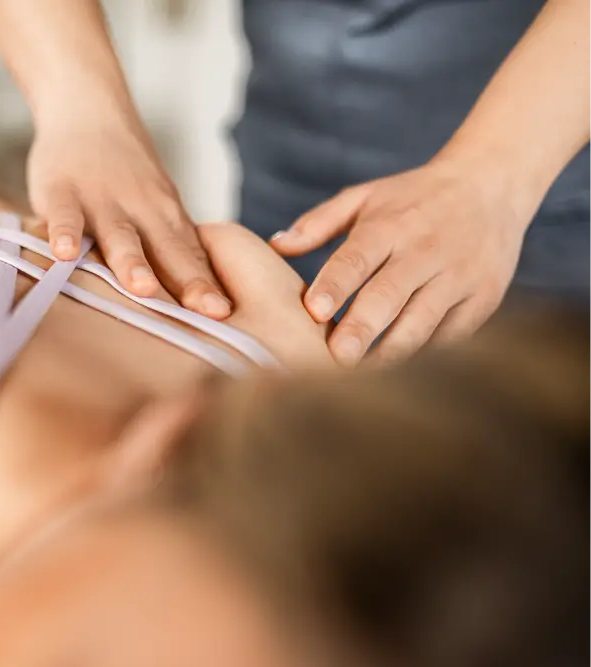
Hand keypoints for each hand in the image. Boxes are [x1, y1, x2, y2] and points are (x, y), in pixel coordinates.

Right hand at [26, 117, 231, 318]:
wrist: (88, 109)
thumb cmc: (126, 173)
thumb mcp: (157, 207)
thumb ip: (171, 250)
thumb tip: (198, 307)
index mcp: (167, 219)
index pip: (191, 258)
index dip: (207, 287)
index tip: (224, 316)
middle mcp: (141, 210)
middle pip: (167, 251)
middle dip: (187, 282)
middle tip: (206, 313)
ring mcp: (101, 200)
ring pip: (119, 235)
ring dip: (131, 262)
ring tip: (141, 289)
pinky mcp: (61, 190)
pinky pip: (63, 215)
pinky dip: (62, 233)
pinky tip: (63, 256)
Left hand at [270, 159, 531, 363]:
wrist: (493, 185)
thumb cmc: (412, 199)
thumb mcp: (365, 197)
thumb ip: (319, 223)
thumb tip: (274, 245)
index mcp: (391, 225)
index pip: (358, 256)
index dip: (336, 284)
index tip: (313, 311)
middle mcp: (427, 250)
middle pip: (391, 295)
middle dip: (362, 329)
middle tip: (335, 360)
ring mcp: (460, 276)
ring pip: (423, 322)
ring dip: (392, 352)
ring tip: (361, 379)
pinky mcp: (484, 299)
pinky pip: (453, 336)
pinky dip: (426, 356)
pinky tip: (398, 375)